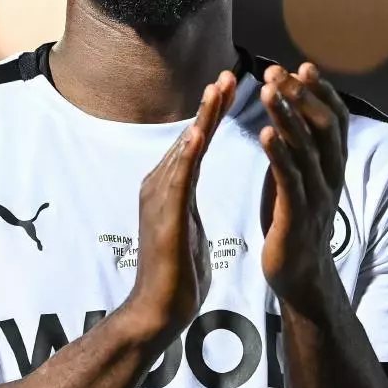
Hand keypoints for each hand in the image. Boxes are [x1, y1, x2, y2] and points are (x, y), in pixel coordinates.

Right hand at [125, 71, 236, 340]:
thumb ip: (187, 209)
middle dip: (208, 106)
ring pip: (185, 149)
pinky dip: (190, 151)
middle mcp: (159, 186)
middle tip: (227, 75)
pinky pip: (179, 176)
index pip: (193, 145)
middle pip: (189, 138)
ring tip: (218, 90)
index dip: (210, 116)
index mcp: (168, 190)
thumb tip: (191, 200)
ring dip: (202, 117)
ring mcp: (158, 198)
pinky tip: (201, 131)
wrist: (158, 311)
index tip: (229, 90)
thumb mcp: (188, 231)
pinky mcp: (164, 214)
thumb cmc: (177, 278)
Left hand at [258, 63, 349, 304]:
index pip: (335, 121)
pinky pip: (290, 181)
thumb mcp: (302, 177)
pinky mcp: (296, 217)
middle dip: (301, 96)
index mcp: (333, 167)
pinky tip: (265, 134)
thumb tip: (291, 108)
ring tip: (269, 91)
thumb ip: (302, 147)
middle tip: (278, 72)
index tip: (303, 66)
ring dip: (287, 117)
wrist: (300, 276)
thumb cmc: (295, 221)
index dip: (322, 93)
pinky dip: (279, 155)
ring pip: (306, 150)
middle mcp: (331, 177)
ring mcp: (316, 197)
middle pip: (323, 128)